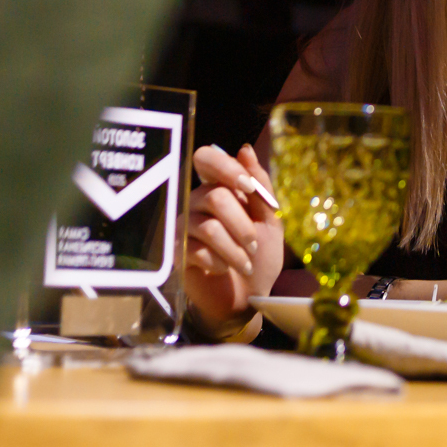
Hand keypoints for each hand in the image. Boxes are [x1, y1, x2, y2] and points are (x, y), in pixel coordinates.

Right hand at [183, 143, 284, 332]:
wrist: (249, 298)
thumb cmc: (259, 256)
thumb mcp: (270, 219)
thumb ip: (260, 186)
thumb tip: (244, 149)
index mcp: (218, 188)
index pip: (207, 158)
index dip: (227, 168)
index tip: (249, 189)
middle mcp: (196, 203)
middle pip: (215, 196)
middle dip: (242, 224)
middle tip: (254, 244)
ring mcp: (183, 228)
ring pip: (210, 226)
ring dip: (235, 248)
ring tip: (245, 263)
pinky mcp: (176, 254)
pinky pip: (198, 251)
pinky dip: (220, 262)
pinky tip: (222, 269)